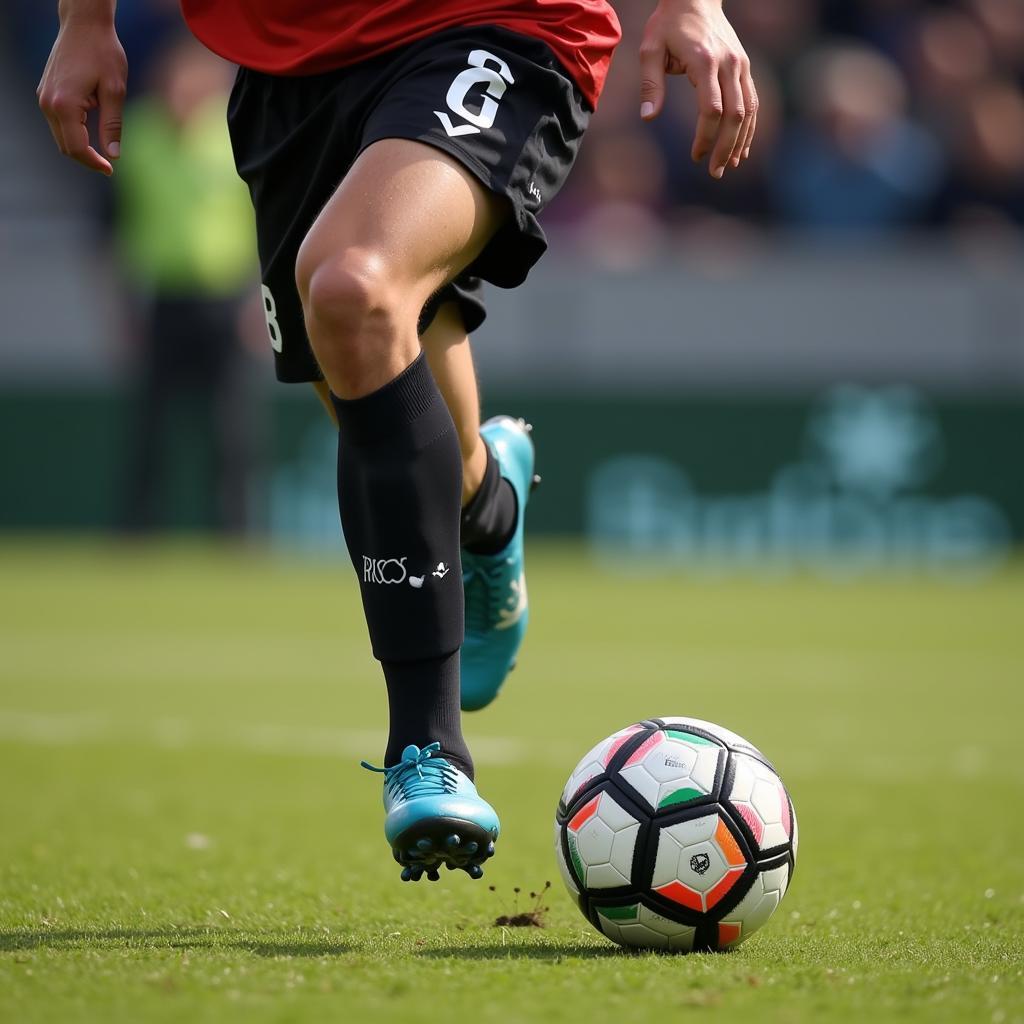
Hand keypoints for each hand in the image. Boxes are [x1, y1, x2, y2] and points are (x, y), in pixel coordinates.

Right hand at [37, 16, 127, 175]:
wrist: (84, 24)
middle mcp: (48, 102)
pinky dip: (73, 132)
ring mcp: (44, 96)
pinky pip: (57, 122)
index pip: (76, 148)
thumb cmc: (103, 53)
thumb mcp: (115, 91)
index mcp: (64, 104)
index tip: (110, 170)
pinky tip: (90, 132)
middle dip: (86, 159)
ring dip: (79, 146)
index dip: (93, 163)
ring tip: (102, 149)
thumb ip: (113, 125)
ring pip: (60, 136)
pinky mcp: (45, 92)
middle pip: (65, 146)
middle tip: (109, 165)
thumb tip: (114, 155)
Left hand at [639, 0, 756, 178]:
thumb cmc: (668, 24)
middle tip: (716, 172)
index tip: (695, 156)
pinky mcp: (744, 66)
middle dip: (726, 147)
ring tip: (730, 165)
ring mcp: (740, 65)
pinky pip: (752, 101)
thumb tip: (648, 117)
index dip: (705, 137)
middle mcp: (729, 64)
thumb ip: (650, 83)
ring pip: (748, 110)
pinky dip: (749, 126)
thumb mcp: (650, 49)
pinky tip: (742, 147)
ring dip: (741, 141)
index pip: (712, 109)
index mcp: (705, 62)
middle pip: (735, 114)